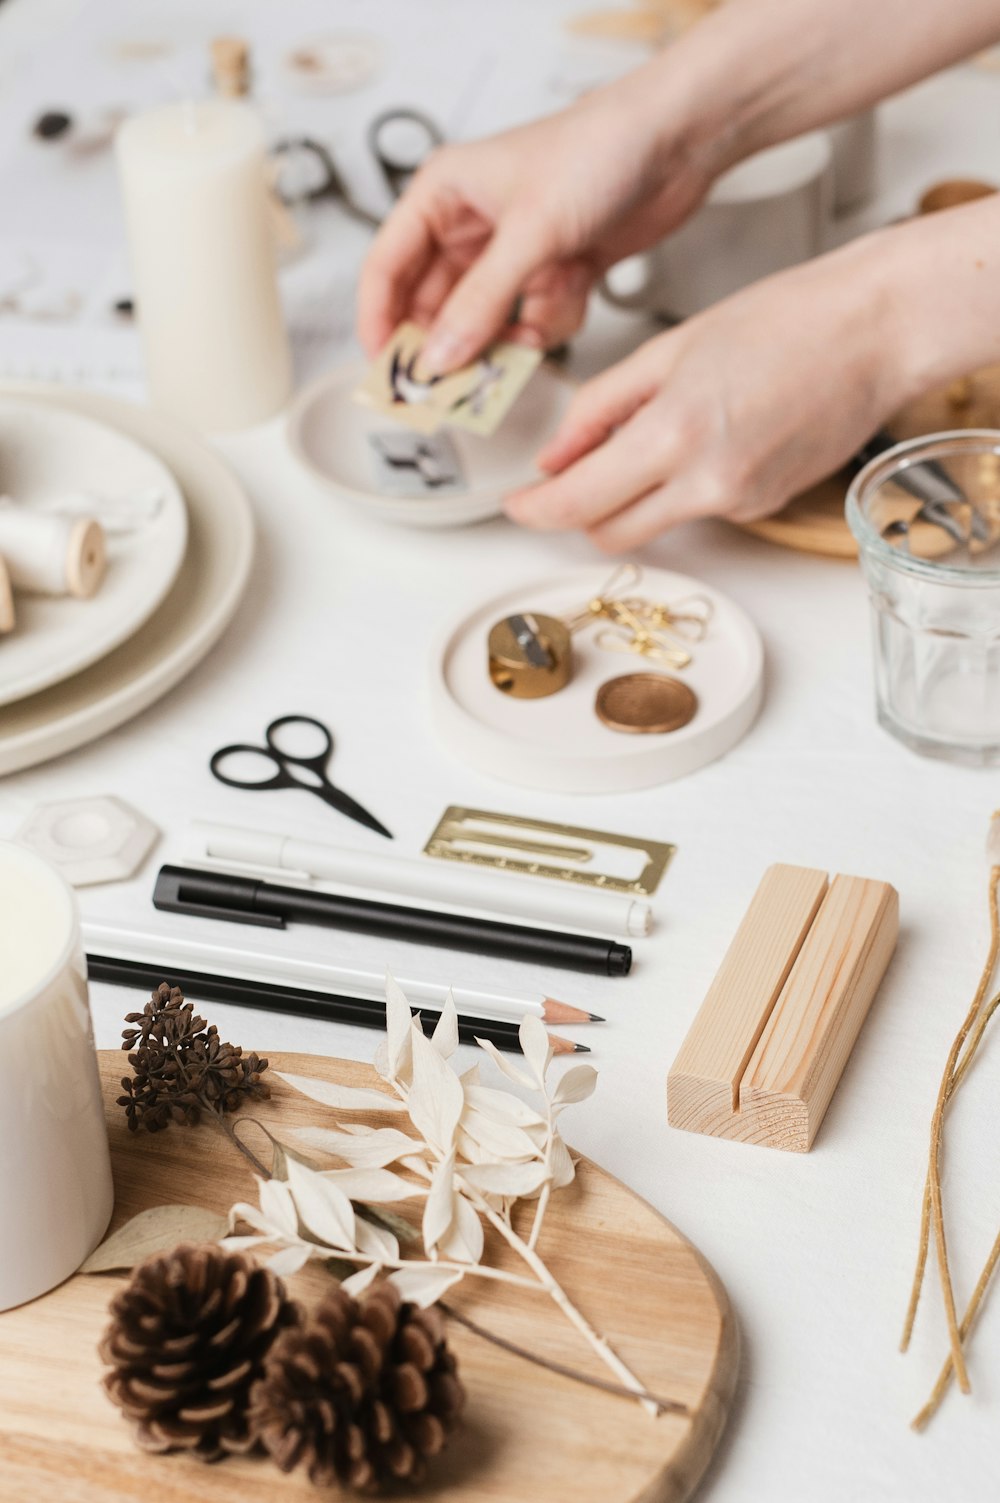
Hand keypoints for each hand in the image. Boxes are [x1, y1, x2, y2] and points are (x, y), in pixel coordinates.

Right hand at [357, 74, 717, 372]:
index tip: (386, 372)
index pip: (386, 268)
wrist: (678, 141)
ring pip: (486, 323)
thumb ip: (480, 303)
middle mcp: (473, 226)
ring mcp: (514, 253)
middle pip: (433, 306)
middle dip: (446, 346)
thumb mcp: (530, 232)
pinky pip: (534, 322)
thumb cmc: (600, 147)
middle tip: (446, 388)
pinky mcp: (554, 271)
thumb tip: (440, 356)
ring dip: (506, 340)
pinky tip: (573, 297)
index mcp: (444, 196)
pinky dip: (553, 323)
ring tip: (521, 346)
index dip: (379, 323)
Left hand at [506, 238, 907, 551]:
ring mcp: (740, 503)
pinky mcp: (763, 509)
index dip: (535, 510)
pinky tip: (709, 435)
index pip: (577, 502)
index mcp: (674, 434)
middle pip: (608, 532)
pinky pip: (698, 510)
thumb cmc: (787, 321)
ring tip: (655, 429)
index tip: (516, 504)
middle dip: (578, 511)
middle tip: (567, 475)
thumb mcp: (669, 348)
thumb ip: (601, 407)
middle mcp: (707, 484)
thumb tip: (555, 456)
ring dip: (631, 497)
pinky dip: (682, 486)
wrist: (876, 333)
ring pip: (653, 525)